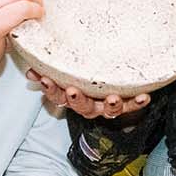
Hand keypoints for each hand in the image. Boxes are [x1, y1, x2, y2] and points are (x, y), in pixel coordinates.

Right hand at [32, 70, 151, 118]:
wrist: (110, 87)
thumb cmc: (83, 75)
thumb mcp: (64, 70)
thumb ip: (48, 67)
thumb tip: (31, 65)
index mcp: (71, 96)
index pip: (57, 95)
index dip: (50, 89)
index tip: (43, 79)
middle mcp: (88, 104)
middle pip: (80, 106)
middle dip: (76, 99)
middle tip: (73, 91)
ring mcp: (106, 106)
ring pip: (106, 111)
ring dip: (109, 105)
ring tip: (112, 98)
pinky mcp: (125, 105)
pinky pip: (131, 106)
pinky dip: (137, 102)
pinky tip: (144, 96)